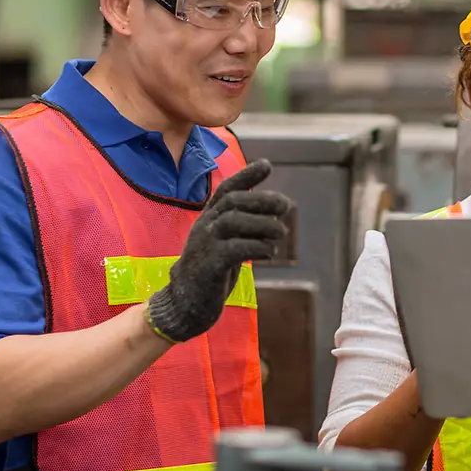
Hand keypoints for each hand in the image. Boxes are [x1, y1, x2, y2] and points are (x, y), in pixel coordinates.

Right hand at [144, 159, 291, 343]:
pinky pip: (236, 248)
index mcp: (208, 219)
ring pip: (235, 221)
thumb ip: (242, 228)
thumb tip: (274, 215)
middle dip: (263, 199)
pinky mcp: (210, 265)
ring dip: (264, 224)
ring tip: (282, 233)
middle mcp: (204, 227)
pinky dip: (258, 247)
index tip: (266, 165)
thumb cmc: (209, 272)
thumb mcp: (224, 244)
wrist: (184, 305)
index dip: (246, 176)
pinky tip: (270, 251)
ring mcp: (205, 244)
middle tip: (286, 206)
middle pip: (234, 201)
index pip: (226, 190)